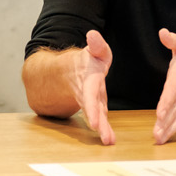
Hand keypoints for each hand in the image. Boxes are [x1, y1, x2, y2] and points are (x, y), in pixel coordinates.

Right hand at [76, 30, 115, 145]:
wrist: (65, 73)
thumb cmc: (84, 62)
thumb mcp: (92, 50)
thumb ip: (97, 44)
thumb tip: (93, 34)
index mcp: (88, 79)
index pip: (90, 94)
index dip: (92, 108)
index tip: (95, 122)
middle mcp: (87, 93)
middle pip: (92, 110)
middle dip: (98, 122)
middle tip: (105, 137)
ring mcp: (90, 102)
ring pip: (95, 116)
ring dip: (102, 129)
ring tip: (109, 141)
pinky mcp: (95, 107)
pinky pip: (99, 119)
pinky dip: (104, 129)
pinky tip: (110, 140)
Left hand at [154, 29, 175, 143]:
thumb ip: (174, 40)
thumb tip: (163, 33)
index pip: (173, 90)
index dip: (167, 102)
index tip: (160, 113)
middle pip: (175, 107)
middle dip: (166, 121)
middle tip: (157, 133)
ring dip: (169, 128)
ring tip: (159, 139)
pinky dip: (174, 128)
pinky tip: (165, 137)